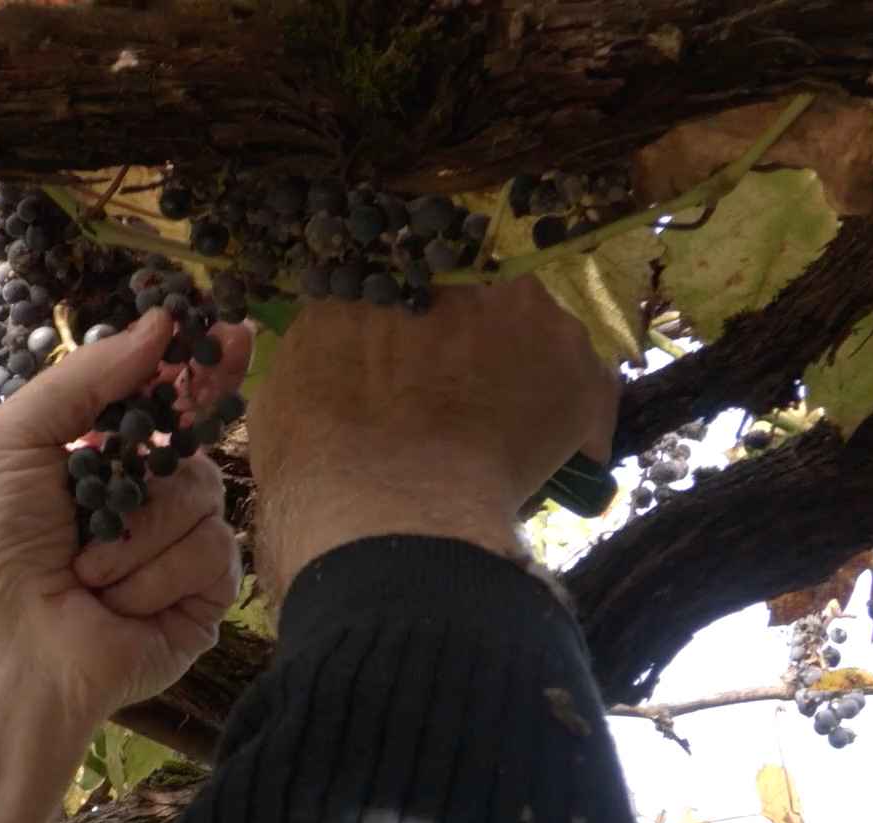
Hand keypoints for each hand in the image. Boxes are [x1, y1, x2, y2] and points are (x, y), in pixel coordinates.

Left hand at [0, 309, 249, 822]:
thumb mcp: (15, 439)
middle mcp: (149, 498)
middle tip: (118, 491)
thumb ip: (87, 374)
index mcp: (104, 456)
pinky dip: (155, 576)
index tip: (233, 336)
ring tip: (87, 574)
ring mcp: (181, 548)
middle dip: (153, 464)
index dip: (203, 366)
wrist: (11, 651)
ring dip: (135, 536)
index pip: (168, 398)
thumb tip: (161, 322)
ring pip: (204, 497)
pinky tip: (117, 604)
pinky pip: (214, 553)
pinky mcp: (205, 596)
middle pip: (194, 443)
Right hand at [247, 274, 616, 596]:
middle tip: (454, 401)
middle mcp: (463, 273)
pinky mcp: (578, 374)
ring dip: (522, 377)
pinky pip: (587, 398)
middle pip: (477, 302)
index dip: (411, 331)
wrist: (382, 501)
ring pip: (534, 342)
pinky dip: (575, 428)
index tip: (408, 366)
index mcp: (383, 272)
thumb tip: (330, 374)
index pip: (406, 287)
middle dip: (472, 344)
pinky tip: (559, 464)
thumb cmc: (314, 455)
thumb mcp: (285, 392)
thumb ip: (321, 363)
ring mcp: (528, 317)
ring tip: (502, 434)